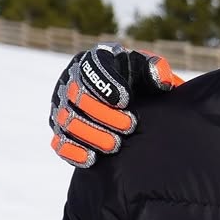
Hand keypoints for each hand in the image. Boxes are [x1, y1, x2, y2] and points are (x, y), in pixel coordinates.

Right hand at [50, 44, 182, 167]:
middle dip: (103, 114)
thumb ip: (157, 71)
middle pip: (78, 96)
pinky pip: (59, 142)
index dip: (105, 84)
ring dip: (92, 134)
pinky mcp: (62, 131)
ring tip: (116, 144)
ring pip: (67, 120)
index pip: (91, 67)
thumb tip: (160, 80)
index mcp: (94, 61)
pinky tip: (92, 158)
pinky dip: (73, 151)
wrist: (133, 104)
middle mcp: (73, 81)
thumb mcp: (150, 72)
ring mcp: (63, 107)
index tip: (126, 100)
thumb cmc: (140, 83)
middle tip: (131, 126)